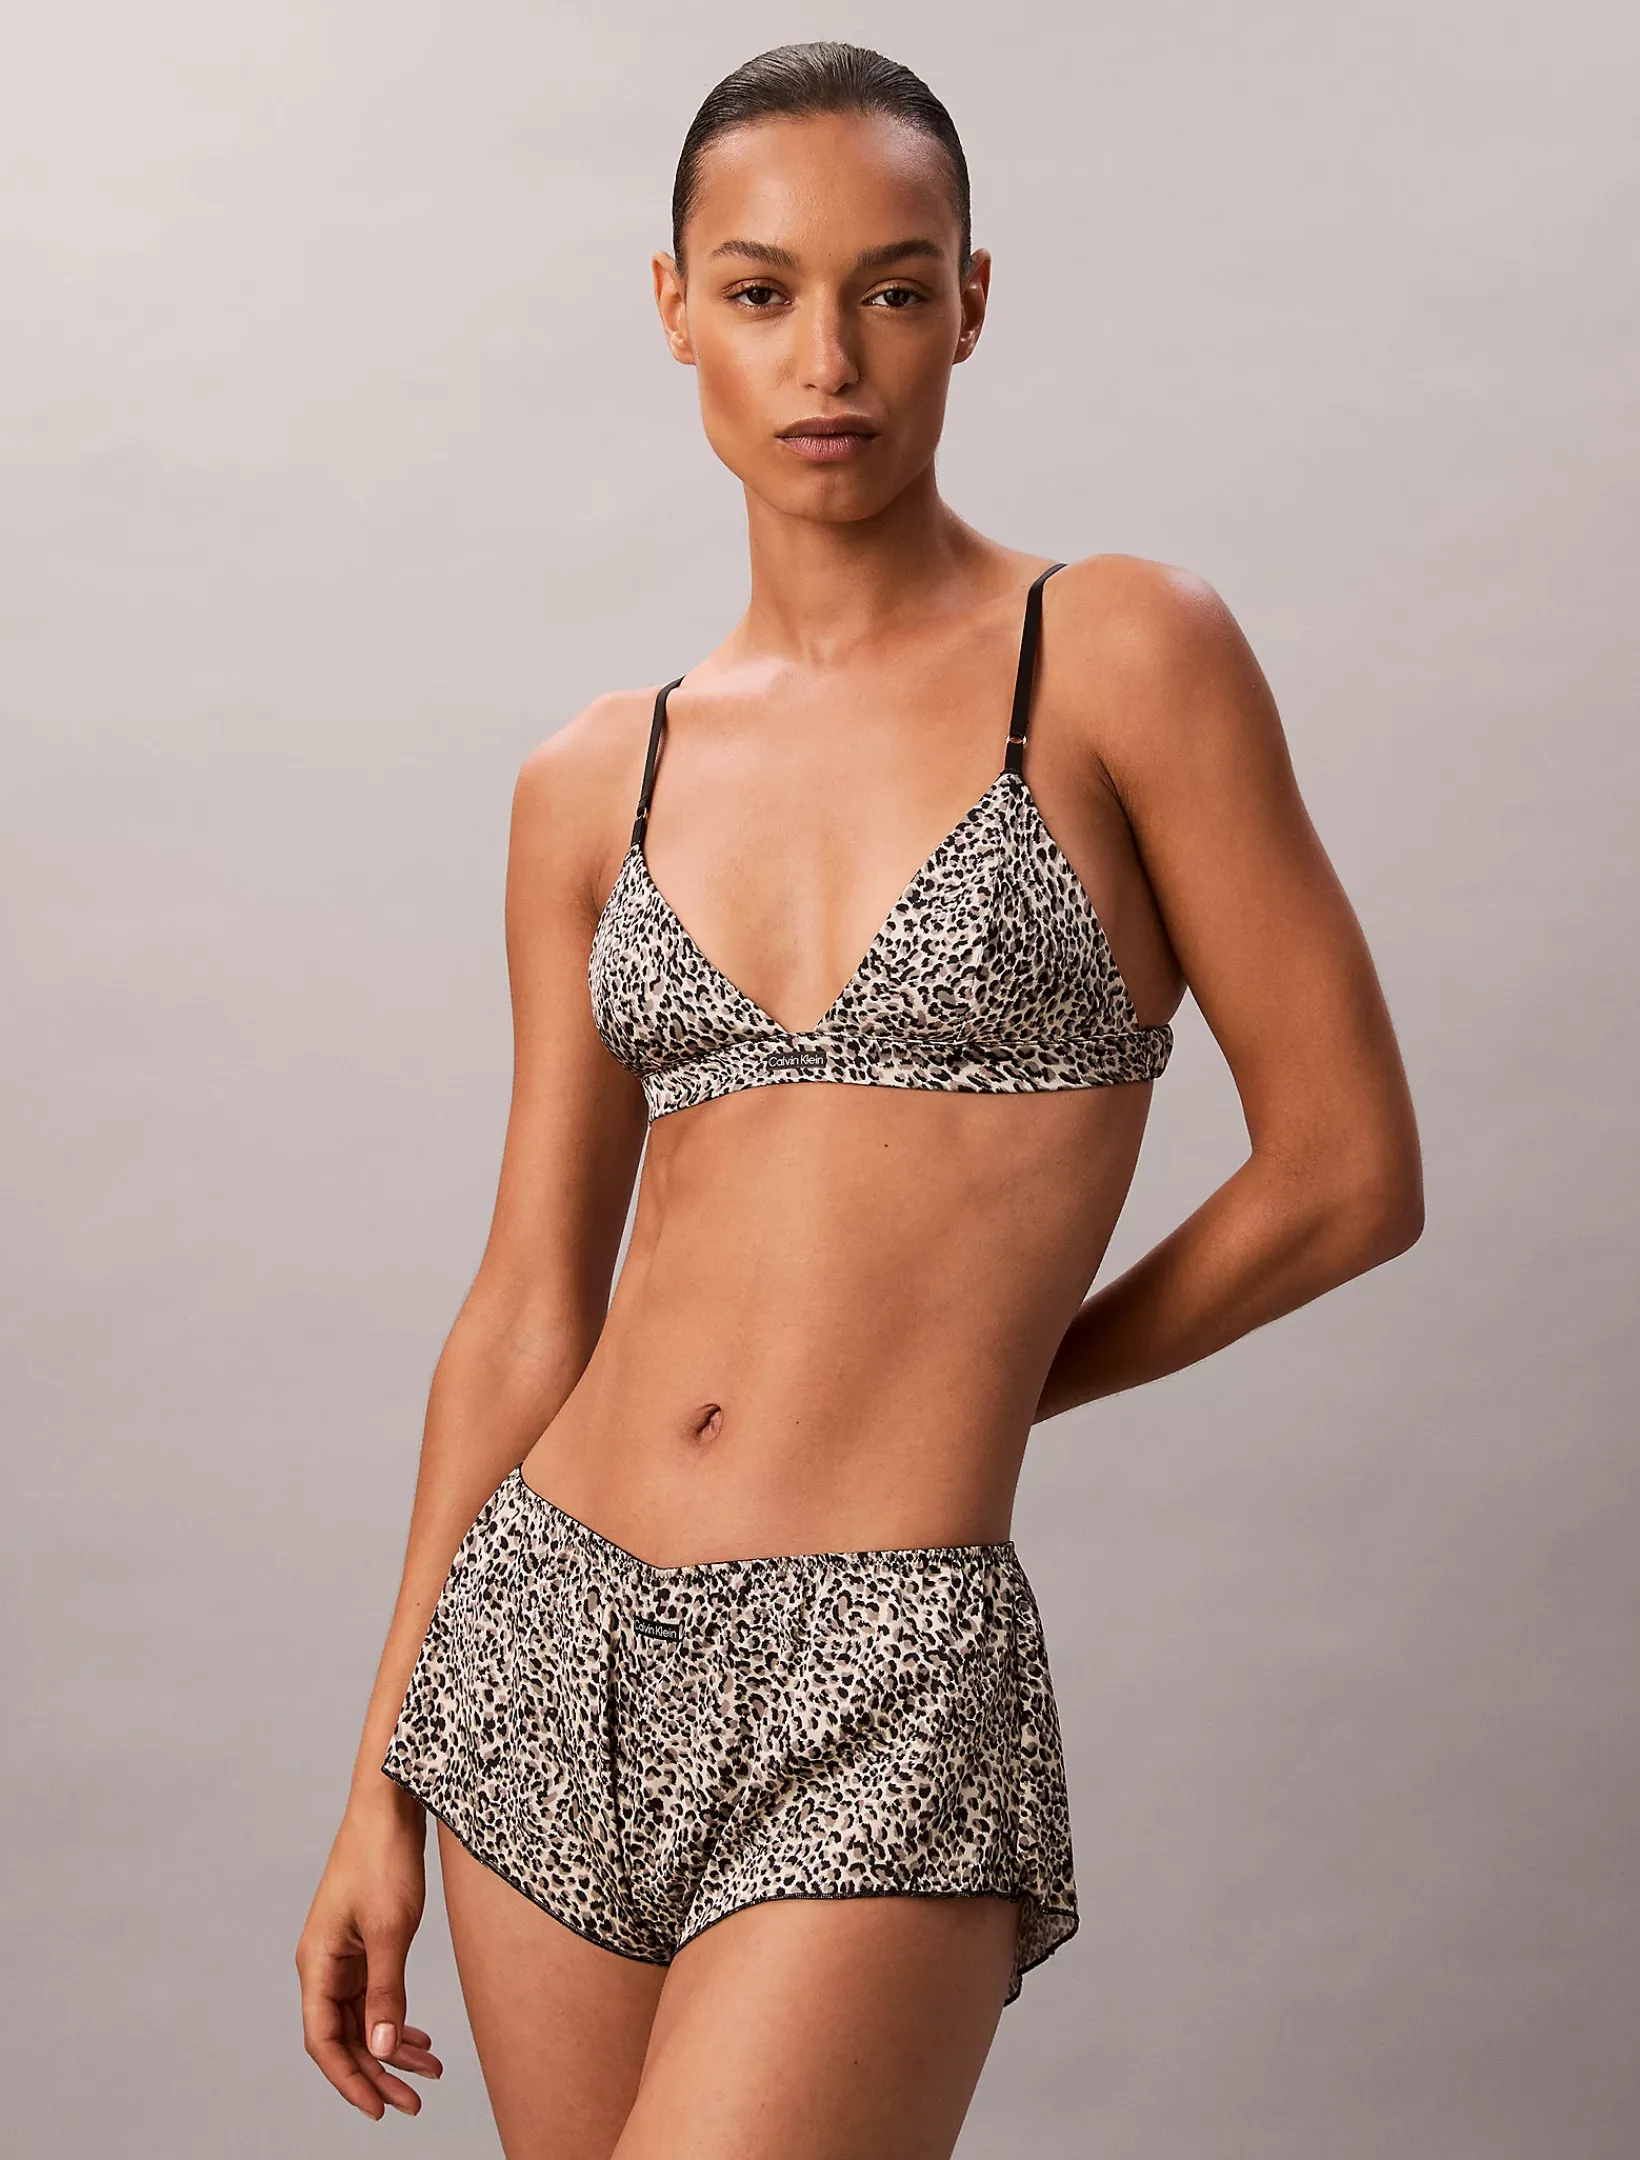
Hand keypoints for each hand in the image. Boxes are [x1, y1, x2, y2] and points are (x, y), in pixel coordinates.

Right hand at [296, 1787, 444, 2117]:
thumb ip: (386, 1991)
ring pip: (363, 2016)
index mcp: (317, 1963)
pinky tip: (420, 2036)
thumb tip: (383, 2048)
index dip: (350, 2080)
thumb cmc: (384, 1858)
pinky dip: (396, 2016)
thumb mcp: (391, 1930)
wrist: (390, 1804)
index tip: (381, 2109)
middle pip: (344, 2036)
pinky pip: (374, 1993)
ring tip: (431, 2072)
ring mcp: (343, 1952)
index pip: (324, 2041)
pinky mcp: (363, 1940)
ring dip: (393, 2046)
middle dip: (378, 2072)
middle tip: (415, 2101)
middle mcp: (323, 1963)